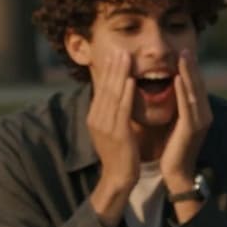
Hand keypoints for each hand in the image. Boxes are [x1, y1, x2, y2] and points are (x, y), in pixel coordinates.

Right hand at [86, 50, 140, 192]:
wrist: (119, 178)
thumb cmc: (120, 154)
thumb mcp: (112, 130)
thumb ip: (113, 113)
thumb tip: (117, 97)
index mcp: (95, 117)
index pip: (102, 89)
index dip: (108, 71)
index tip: (115, 54)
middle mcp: (97, 118)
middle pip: (105, 87)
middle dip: (112, 67)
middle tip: (119, 48)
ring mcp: (105, 125)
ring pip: (112, 94)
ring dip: (119, 74)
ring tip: (125, 57)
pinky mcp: (116, 133)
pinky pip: (121, 108)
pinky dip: (126, 93)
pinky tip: (131, 80)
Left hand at [160, 49, 210, 187]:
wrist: (176, 172)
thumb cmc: (172, 149)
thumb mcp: (175, 123)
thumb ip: (176, 107)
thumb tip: (170, 90)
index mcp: (200, 113)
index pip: (196, 86)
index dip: (191, 69)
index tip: (183, 53)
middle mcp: (204, 115)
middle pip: (198, 85)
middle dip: (192, 66)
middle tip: (185, 48)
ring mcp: (200, 121)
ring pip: (194, 92)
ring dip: (188, 73)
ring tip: (182, 56)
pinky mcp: (192, 129)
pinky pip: (188, 105)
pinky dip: (183, 90)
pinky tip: (178, 78)